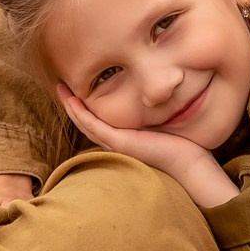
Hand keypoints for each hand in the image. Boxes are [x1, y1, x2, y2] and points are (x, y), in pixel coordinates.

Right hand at [54, 85, 237, 208]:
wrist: (190, 165)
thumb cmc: (182, 145)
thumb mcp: (163, 123)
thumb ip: (153, 114)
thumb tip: (159, 94)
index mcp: (123, 139)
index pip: (97, 121)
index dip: (83, 106)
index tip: (76, 88)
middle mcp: (115, 143)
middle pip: (85, 122)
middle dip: (71, 104)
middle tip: (59, 86)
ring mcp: (116, 144)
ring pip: (85, 123)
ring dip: (70, 106)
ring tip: (60, 89)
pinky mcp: (120, 143)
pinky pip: (94, 125)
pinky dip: (81, 113)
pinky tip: (72, 101)